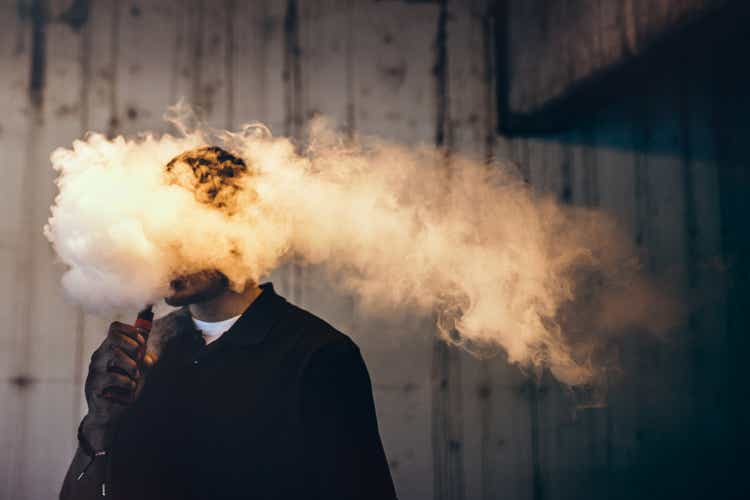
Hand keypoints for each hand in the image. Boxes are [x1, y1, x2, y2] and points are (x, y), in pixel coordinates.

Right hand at [80, 321, 155, 450]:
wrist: (110, 413)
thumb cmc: (124, 387)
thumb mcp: (137, 368)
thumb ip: (142, 354)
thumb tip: (148, 336)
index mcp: (108, 349)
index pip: (115, 328)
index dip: (131, 331)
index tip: (142, 343)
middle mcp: (99, 357)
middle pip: (114, 339)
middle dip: (133, 347)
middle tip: (139, 358)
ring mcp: (94, 371)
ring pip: (114, 355)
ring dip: (131, 365)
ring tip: (135, 376)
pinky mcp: (94, 386)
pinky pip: (113, 377)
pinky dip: (127, 382)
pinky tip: (129, 388)